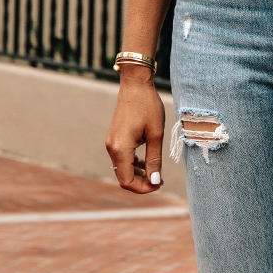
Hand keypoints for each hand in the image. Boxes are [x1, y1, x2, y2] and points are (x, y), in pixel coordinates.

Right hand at [106, 73, 165, 193]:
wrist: (135, 84)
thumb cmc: (148, 106)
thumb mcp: (155, 134)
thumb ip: (154, 160)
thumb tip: (154, 181)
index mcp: (121, 149)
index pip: (127, 181)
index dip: (143, 188)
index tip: (159, 184)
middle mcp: (112, 148)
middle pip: (124, 178)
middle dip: (142, 183)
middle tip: (160, 180)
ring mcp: (112, 143)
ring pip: (123, 169)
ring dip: (139, 174)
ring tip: (156, 171)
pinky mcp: (115, 138)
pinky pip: (122, 159)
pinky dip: (134, 164)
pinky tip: (147, 161)